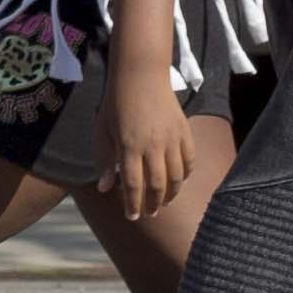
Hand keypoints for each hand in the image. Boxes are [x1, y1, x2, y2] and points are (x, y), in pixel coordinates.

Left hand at [97, 62, 193, 224]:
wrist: (140, 75)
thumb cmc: (116, 104)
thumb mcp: (102, 131)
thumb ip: (104, 161)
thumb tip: (105, 189)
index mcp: (129, 146)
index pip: (133, 185)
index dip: (133, 205)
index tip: (132, 216)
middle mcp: (152, 145)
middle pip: (157, 185)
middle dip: (153, 204)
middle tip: (149, 213)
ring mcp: (171, 138)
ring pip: (177, 176)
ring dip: (171, 193)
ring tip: (164, 202)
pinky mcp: (184, 130)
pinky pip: (189, 159)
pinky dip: (186, 174)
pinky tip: (179, 181)